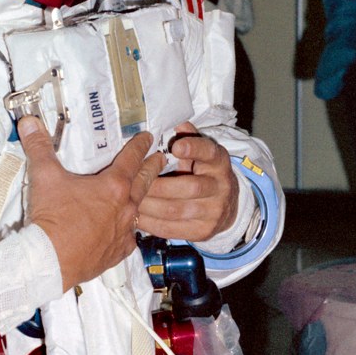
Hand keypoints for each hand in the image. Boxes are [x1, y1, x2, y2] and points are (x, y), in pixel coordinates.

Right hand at [19, 117, 162, 288]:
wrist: (51, 261)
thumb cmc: (52, 218)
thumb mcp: (44, 177)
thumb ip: (39, 147)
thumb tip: (29, 122)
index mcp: (113, 186)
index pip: (132, 159)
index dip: (140, 146)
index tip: (148, 137)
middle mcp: (125, 208)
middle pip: (144, 183)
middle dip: (153, 169)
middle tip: (161, 159)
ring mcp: (124, 232)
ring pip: (138, 212)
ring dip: (142, 200)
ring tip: (143, 194)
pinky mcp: (118, 252)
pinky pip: (128, 238)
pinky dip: (127, 231)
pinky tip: (125, 231)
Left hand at [134, 126, 237, 243]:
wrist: (226, 208)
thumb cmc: (204, 174)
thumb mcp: (202, 154)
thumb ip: (189, 139)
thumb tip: (177, 123)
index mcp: (218, 162)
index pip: (208, 153)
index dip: (193, 149)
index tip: (176, 146)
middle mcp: (221, 186)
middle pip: (189, 187)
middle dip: (158, 186)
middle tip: (134, 183)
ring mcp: (214, 211)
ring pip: (176, 210)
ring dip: (149, 205)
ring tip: (128, 200)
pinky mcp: (204, 231)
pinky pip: (172, 229)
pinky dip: (150, 223)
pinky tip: (136, 217)